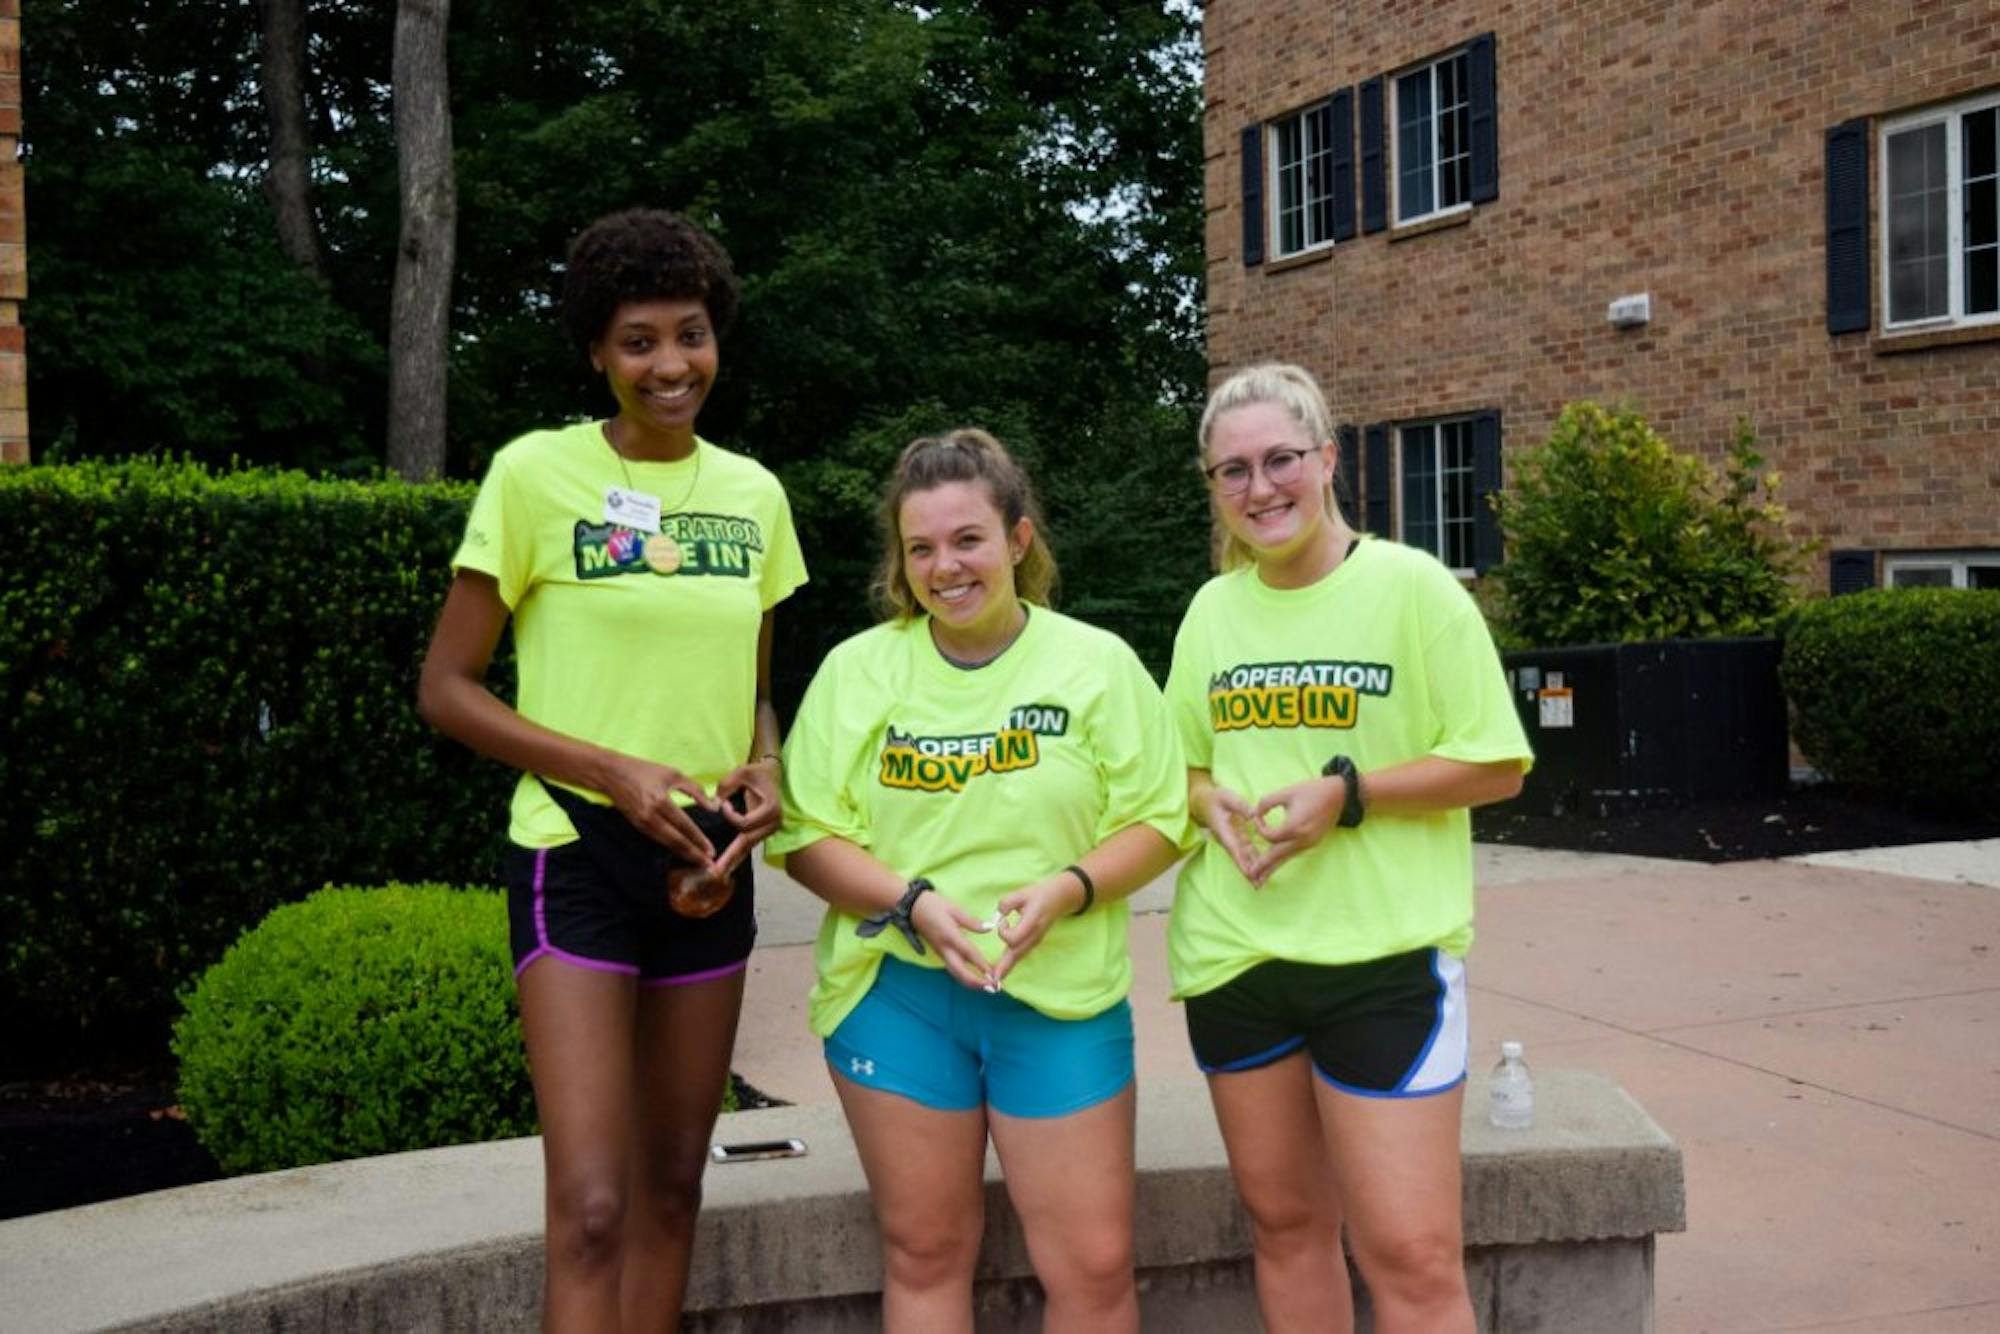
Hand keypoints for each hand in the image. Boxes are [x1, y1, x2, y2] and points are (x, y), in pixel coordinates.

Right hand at [600, 755, 719, 867]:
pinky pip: (657, 839)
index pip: (684, 825)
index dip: (698, 839)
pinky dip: (671, 847)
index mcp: (660, 801)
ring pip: (666, 843)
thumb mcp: (674, 774)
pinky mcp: (637, 825)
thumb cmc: (645, 771)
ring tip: (698, 861)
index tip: (711, 850)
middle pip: (675, 840)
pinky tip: (682, 851)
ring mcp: (642, 822)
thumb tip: (713, 807)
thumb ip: (696, 790)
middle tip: (709, 865)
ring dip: (683, 854)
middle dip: (693, 854)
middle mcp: (650, 815)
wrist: (612, 774)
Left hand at [712, 757, 781, 876]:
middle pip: (747, 843)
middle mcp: (772, 823)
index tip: (724, 803)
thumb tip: (714, 804)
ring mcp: (768, 830)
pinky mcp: (762, 832)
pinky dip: (736, 856)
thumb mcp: (742, 772)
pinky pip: (748, 845)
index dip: (730, 816)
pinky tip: (726, 867)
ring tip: (718, 874)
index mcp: (770, 809)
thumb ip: (727, 785)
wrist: (772, 775)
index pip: (745, 823)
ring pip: (747, 847)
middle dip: (730, 857)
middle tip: (714, 872)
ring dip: (732, 860)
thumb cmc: (757, 773)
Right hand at [909, 890, 996, 990]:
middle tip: (994, 988)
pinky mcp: (941, 955)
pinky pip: (954, 971)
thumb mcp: (954, 909)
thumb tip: (990, 927)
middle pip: (961, 972)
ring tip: (989, 988)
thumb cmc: (934, 905)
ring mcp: (942, 954)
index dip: (981, 964)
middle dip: (977, 982)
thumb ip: (972, 921)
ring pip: (956, 975)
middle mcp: (945, 949)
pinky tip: (976, 980)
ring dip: (972, 984)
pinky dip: (966, 978)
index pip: (968, 952)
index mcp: (949, 935)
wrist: (912, 908)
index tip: (993, 974)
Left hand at [987, 873, 1086, 985]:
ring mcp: (1035, 941)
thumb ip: (1007, 902)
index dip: (1004, 931)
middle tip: (993, 981)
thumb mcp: (1023, 892)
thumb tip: (997, 916)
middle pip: (1017, 954)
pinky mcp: (1033, 943)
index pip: (1015, 937)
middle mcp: (1034, 935)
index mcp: (1033, 922)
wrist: (1060, 898)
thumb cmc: (1039, 894)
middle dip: (1004, 967)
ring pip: (1018, 958)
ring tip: (995, 980)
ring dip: (1006, 969)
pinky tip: (1002, 971)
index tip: (1003, 920)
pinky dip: (1010, 964)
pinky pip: (1020, 955)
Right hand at [1197, 784, 1263, 883]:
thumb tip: (1254, 814)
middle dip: (1248, 871)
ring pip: (1244, 856)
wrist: (1204, 802)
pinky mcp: (1239, 837)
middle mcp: (1229, 838)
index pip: (1234, 848)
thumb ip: (1240, 805)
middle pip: (1239, 857)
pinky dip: (1254, 860)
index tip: (1248, 873)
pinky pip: (1247, 850)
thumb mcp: (1227, 797)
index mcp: (1224, 830)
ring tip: (1261, 883)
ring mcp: (1234, 839)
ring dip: (1252, 869)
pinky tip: (1263, 869)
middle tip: (1258, 885)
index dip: (1241, 861)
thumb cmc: (1215, 798)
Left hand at [1244, 776, 1343, 885]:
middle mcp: (1303, 840)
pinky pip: (1293, 854)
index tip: (1257, 816)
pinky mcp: (1312, 844)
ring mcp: (1309, 844)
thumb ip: (1266, 802)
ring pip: (1286, 858)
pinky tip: (1274, 866)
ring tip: (1259, 878)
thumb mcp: (1287, 792)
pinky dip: (1282, 859)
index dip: (1259, 827)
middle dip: (1263, 865)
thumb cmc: (1312, 791)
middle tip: (1249, 874)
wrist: (1339, 796)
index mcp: (1295, 827)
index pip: (1270, 836)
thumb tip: (1255, 813)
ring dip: (1272, 867)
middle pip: (1278, 855)